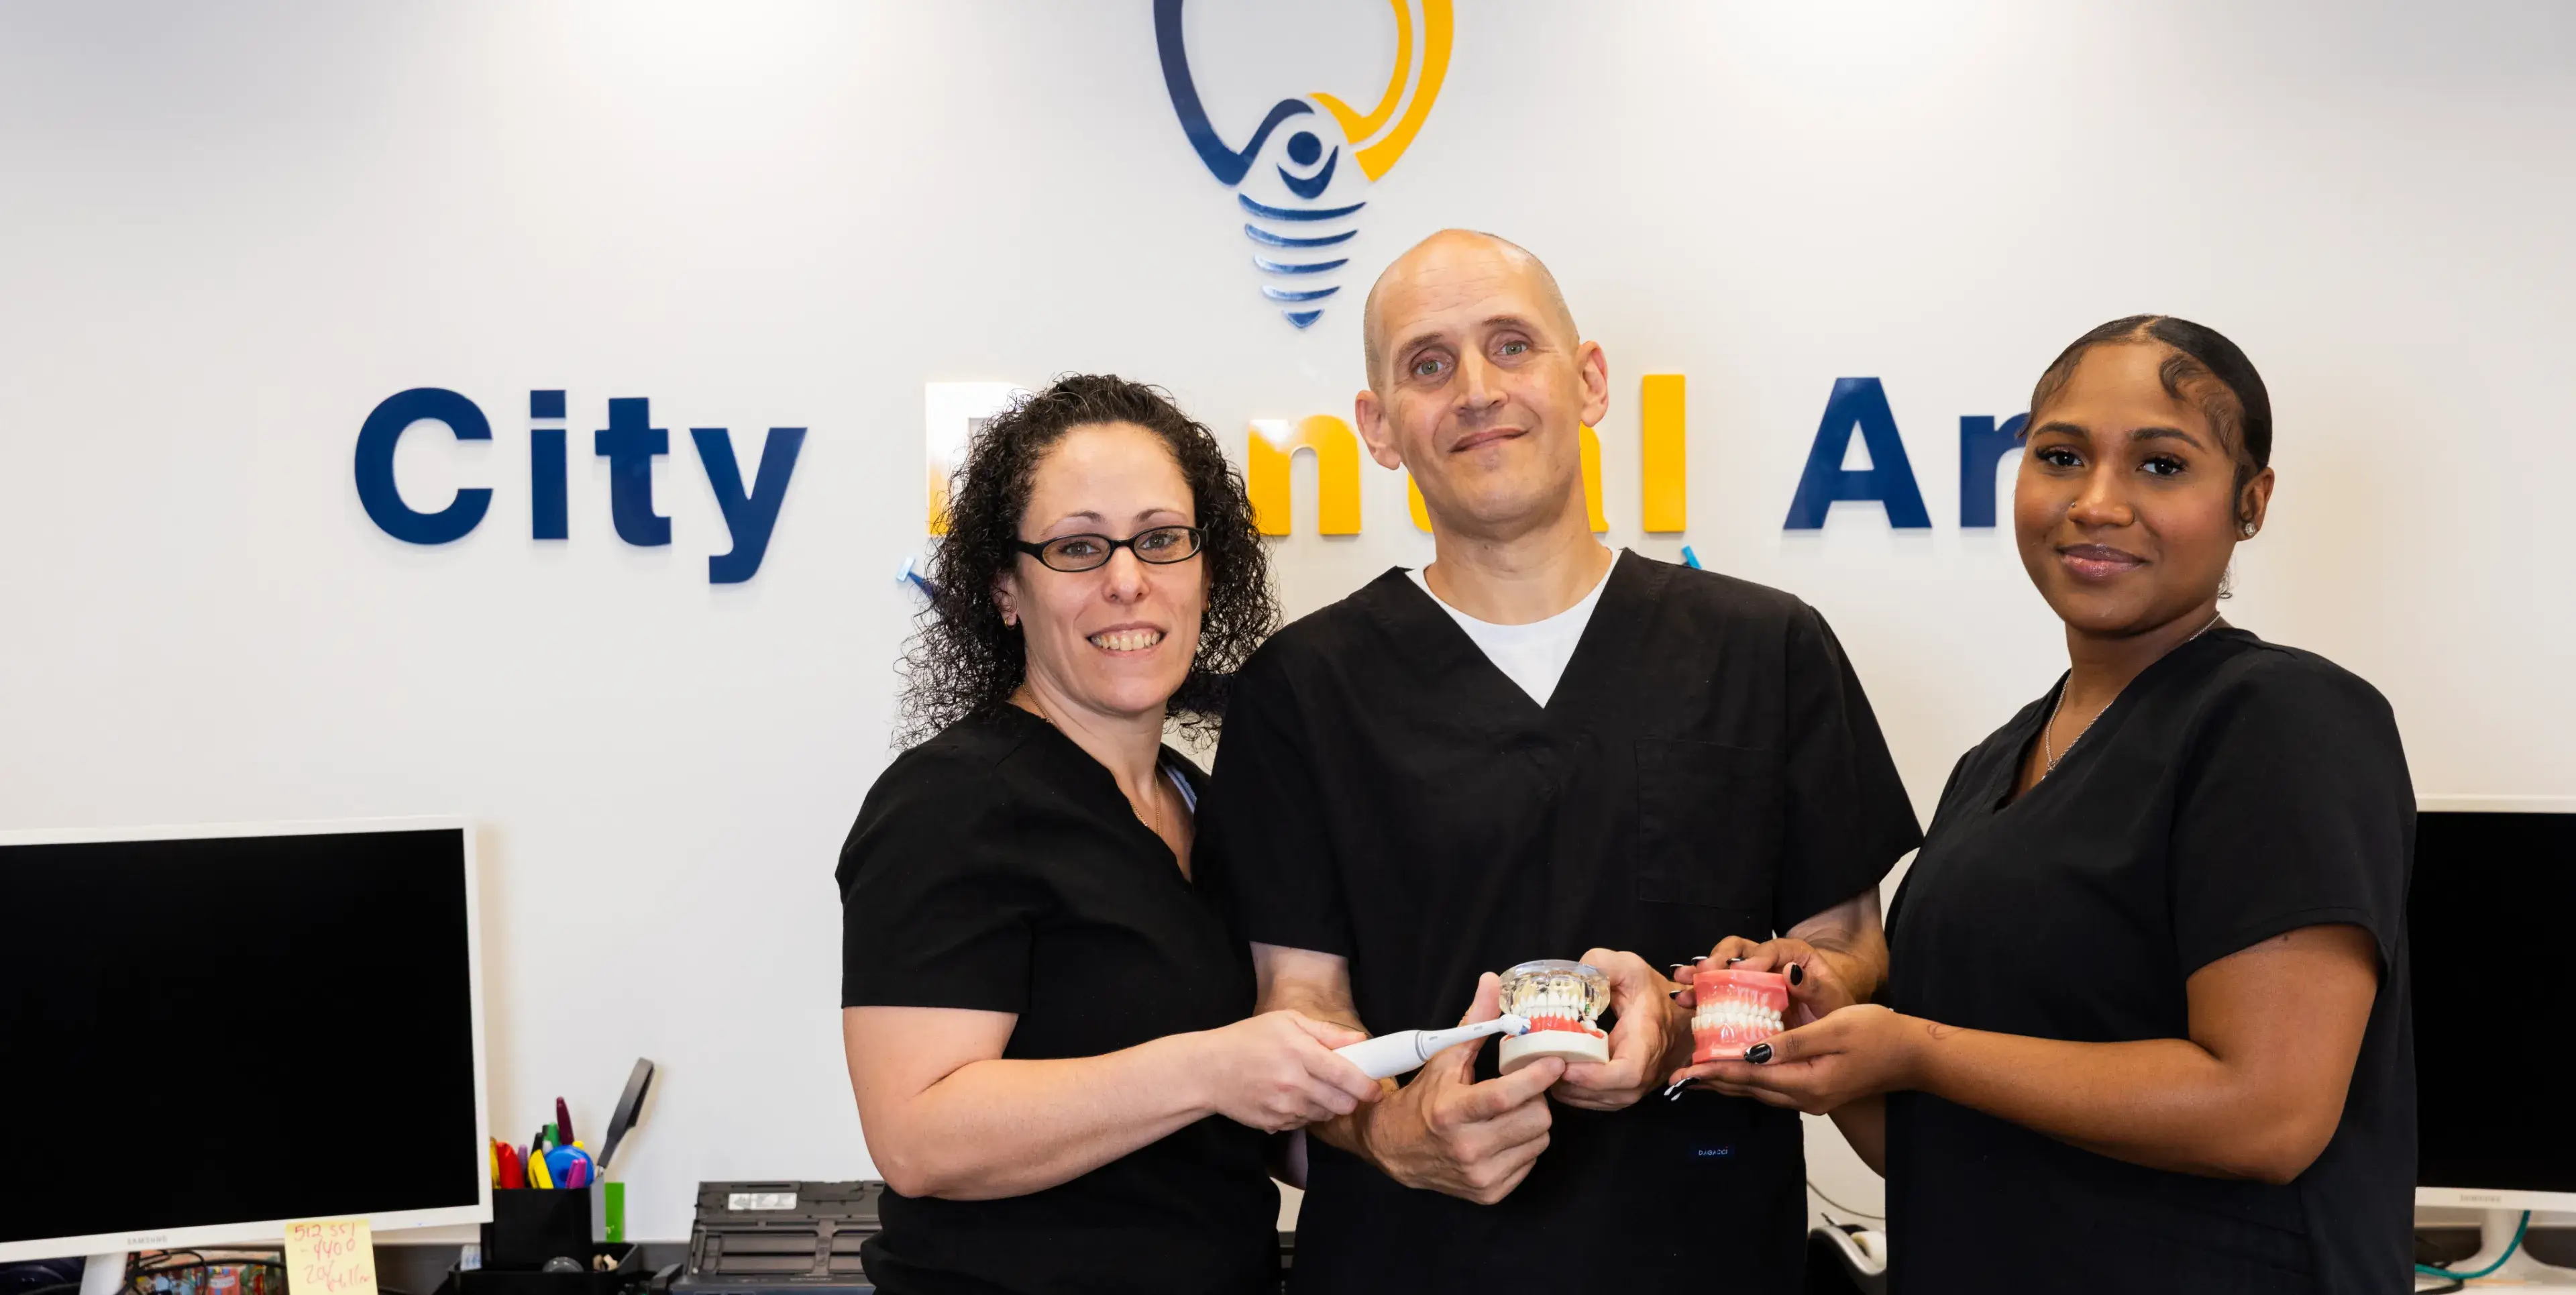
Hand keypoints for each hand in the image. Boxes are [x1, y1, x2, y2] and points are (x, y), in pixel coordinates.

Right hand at [1194, 1010, 1380, 1132]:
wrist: (1207, 1070)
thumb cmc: (1247, 1039)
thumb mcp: (1286, 1022)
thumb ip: (1326, 1032)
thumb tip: (1359, 1040)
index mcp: (1298, 1052)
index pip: (1345, 1075)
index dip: (1367, 1086)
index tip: (1375, 1089)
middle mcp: (1293, 1083)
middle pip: (1342, 1103)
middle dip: (1351, 1098)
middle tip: (1345, 1087)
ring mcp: (1283, 1107)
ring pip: (1325, 1115)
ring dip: (1328, 1106)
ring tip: (1313, 1087)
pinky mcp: (1274, 1123)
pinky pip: (1304, 1123)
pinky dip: (1306, 1113)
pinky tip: (1292, 1096)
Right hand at [1356, 972, 1562, 1203]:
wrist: (1394, 1147)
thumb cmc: (1424, 1098)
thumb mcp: (1444, 1058)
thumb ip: (1475, 1022)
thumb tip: (1491, 982)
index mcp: (1452, 1112)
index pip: (1507, 1095)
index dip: (1537, 1077)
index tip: (1555, 1062)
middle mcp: (1466, 1148)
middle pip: (1535, 1120)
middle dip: (1536, 1098)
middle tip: (1523, 1089)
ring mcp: (1479, 1175)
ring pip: (1539, 1141)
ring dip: (1533, 1122)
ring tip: (1511, 1111)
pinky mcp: (1488, 1193)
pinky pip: (1530, 1163)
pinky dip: (1524, 1146)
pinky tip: (1504, 1135)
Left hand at [1550, 948, 1689, 1110]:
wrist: (1679, 1013)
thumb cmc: (1651, 990)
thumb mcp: (1628, 967)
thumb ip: (1600, 964)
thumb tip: (1572, 976)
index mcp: (1646, 1040)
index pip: (1626, 1073)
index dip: (1594, 1076)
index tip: (1564, 1065)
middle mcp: (1646, 1071)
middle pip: (1609, 1093)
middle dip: (1573, 1084)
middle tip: (1542, 1064)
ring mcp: (1641, 1085)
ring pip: (1605, 1102)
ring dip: (1573, 1092)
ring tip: (1546, 1071)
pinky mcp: (1632, 1089)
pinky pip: (1605, 1101)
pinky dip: (1580, 1095)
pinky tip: (1560, 1079)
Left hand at [1664, 1003, 1922, 1114]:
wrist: (1914, 1055)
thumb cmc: (1878, 1034)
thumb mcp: (1834, 1030)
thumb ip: (1792, 1042)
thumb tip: (1751, 1051)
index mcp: (1807, 1083)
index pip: (1749, 1076)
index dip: (1715, 1071)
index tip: (1685, 1069)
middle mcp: (1805, 1097)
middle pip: (1748, 1089)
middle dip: (1711, 1082)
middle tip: (1677, 1076)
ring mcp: (1810, 1097)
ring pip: (1758, 1091)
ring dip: (1726, 1082)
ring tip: (1695, 1076)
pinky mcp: (1815, 1090)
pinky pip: (1771, 1087)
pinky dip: (1747, 1079)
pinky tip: (1734, 1071)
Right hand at [1671, 936, 1857, 1029]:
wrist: (1831, 1031)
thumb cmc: (1833, 1012)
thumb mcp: (1831, 1001)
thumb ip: (1815, 986)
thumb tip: (1792, 971)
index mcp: (1793, 955)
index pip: (1771, 949)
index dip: (1753, 959)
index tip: (1739, 971)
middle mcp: (1767, 962)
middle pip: (1737, 950)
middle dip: (1717, 960)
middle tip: (1704, 972)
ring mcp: (1750, 979)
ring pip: (1720, 968)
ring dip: (1699, 975)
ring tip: (1682, 983)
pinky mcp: (1738, 998)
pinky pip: (1715, 991)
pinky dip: (1698, 993)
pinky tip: (1682, 998)